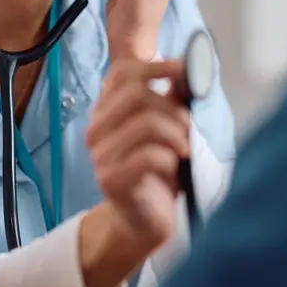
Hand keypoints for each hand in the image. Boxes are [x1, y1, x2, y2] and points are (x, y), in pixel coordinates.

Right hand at [86, 58, 189, 248]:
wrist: (145, 220)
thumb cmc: (158, 171)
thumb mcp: (168, 128)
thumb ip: (172, 99)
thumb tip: (189, 69)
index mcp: (107, 110)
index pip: (123, 72)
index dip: (157, 65)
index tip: (186, 70)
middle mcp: (97, 129)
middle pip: (137, 94)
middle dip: (173, 107)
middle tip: (188, 126)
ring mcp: (100, 155)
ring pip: (146, 124)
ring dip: (176, 134)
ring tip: (184, 148)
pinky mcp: (110, 179)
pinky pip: (149, 156)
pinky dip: (170, 158)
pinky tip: (174, 166)